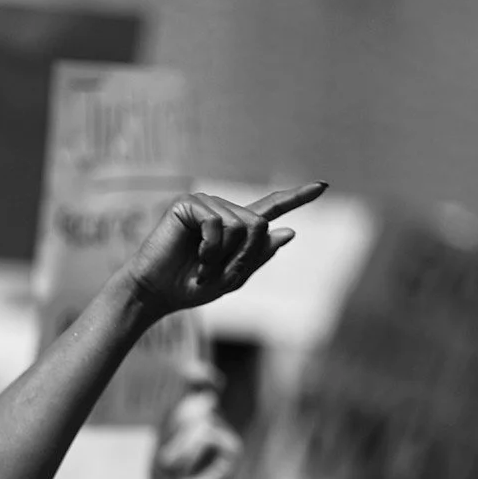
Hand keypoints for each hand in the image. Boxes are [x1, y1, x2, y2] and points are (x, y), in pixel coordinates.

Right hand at [119, 183, 327, 318]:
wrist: (154, 292)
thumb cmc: (187, 288)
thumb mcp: (231, 279)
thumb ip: (258, 256)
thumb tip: (288, 231)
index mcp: (234, 228)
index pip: (270, 209)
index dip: (296, 197)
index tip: (323, 186)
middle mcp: (222, 211)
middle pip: (259, 225)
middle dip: (243, 255)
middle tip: (217, 274)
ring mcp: (205, 205)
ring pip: (241, 225)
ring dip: (224, 256)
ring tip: (202, 268)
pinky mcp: (188, 204)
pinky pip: (218, 224)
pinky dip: (211, 248)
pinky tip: (196, 256)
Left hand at [152, 367, 242, 478]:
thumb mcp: (163, 444)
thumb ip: (176, 418)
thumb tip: (206, 399)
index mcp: (194, 420)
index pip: (200, 388)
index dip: (200, 375)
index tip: (193, 371)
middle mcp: (213, 423)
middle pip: (193, 403)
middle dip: (173, 429)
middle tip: (166, 459)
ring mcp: (225, 435)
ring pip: (198, 419)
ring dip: (177, 446)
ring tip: (177, 469)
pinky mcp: (233, 449)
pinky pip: (206, 435)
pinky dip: (190, 453)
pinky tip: (189, 472)